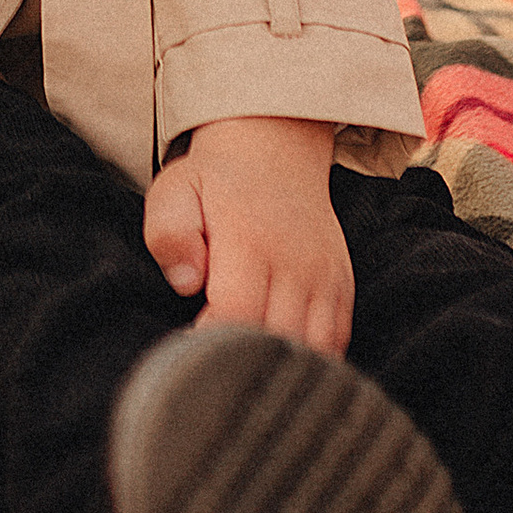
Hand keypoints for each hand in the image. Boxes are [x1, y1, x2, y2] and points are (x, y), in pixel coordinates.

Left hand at [142, 115, 349, 353]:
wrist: (275, 150)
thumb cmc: (216, 180)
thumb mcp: (174, 190)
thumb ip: (170, 234)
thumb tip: (186, 283)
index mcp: (250, 241)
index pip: (236, 313)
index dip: (211, 339)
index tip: (190, 342)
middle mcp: (296, 262)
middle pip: (277, 339)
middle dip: (244, 359)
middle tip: (217, 355)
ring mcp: (325, 277)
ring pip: (314, 348)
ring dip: (279, 363)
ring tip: (248, 356)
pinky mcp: (342, 287)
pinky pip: (336, 340)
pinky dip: (311, 358)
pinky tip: (280, 353)